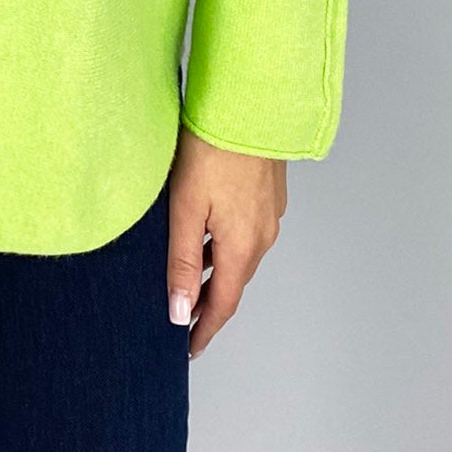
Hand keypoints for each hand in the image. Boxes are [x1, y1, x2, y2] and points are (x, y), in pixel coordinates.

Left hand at [166, 125, 286, 357]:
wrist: (247, 102)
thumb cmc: (210, 149)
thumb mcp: (185, 207)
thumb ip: (183, 262)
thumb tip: (182, 312)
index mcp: (242, 246)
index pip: (224, 304)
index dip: (205, 329)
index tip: (188, 348)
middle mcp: (263, 235)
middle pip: (235, 281)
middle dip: (211, 303)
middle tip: (184, 319)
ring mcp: (269, 213)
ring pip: (242, 256)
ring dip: (219, 272)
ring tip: (192, 281)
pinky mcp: (269, 193)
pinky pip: (248, 232)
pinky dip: (228, 245)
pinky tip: (208, 234)